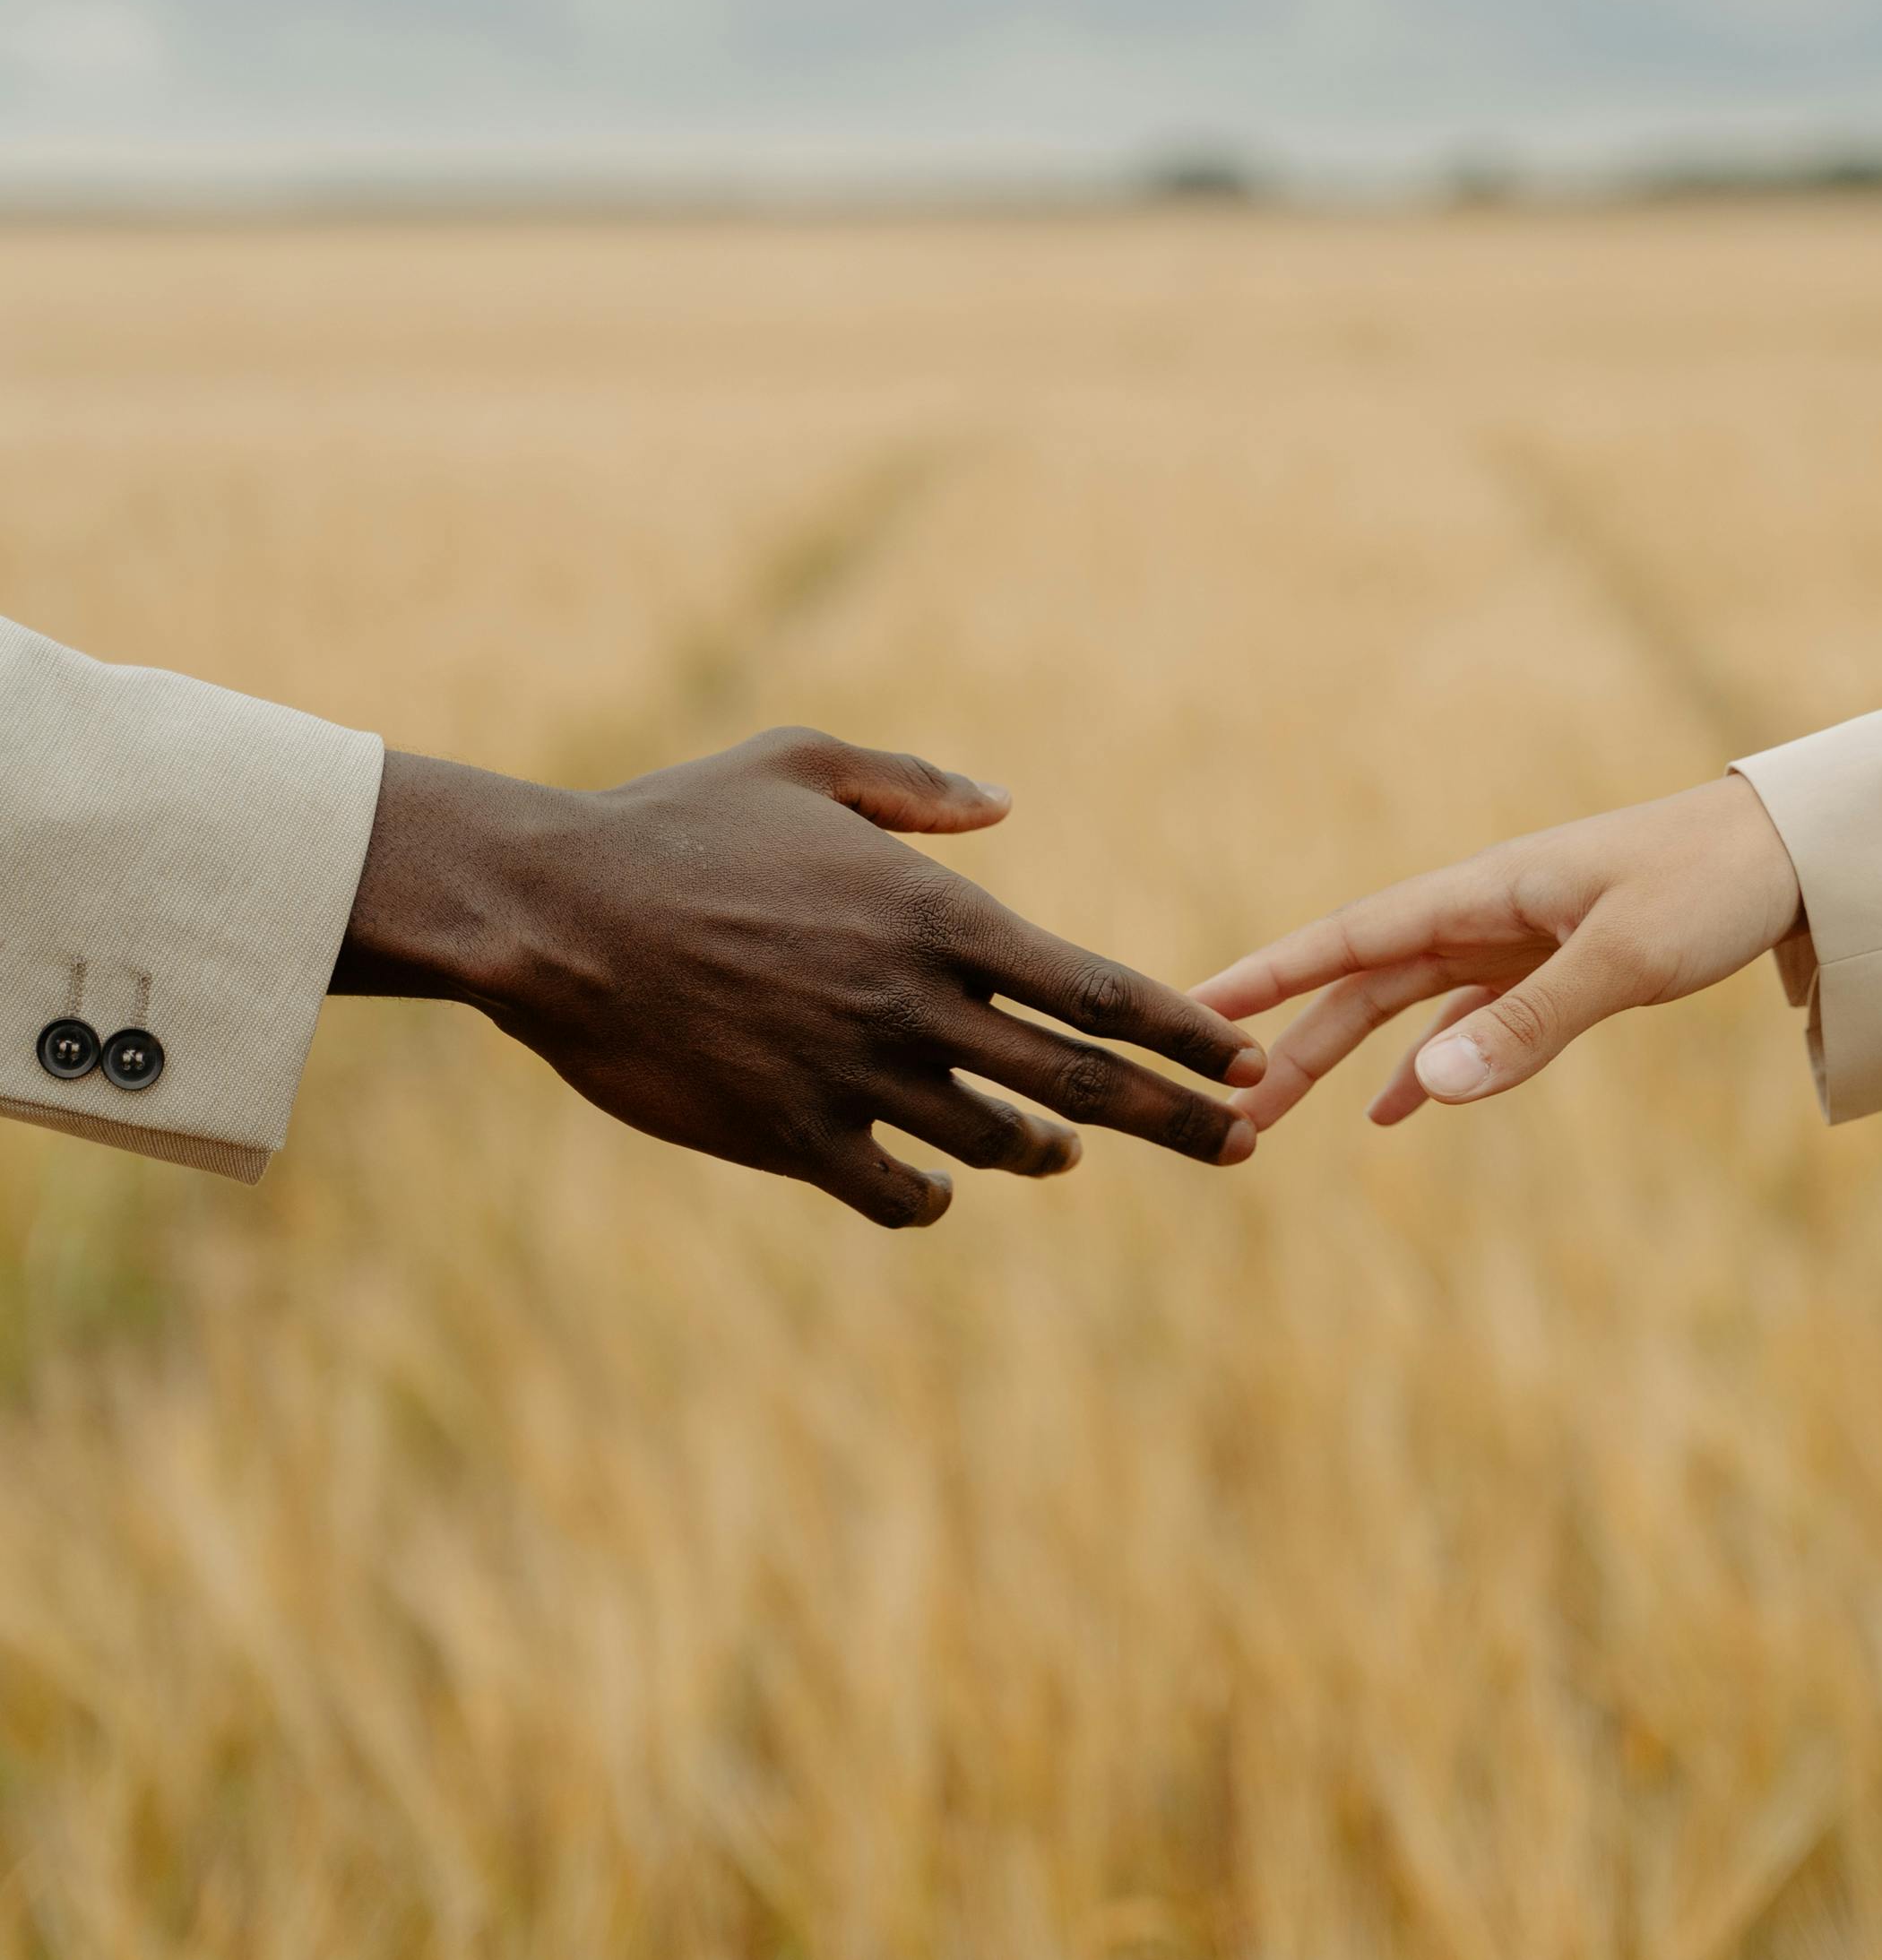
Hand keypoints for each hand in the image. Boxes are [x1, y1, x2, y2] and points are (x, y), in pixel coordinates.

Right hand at [334, 726, 1264, 1225]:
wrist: (555, 911)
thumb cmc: (674, 822)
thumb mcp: (802, 762)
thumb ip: (914, 787)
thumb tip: (1004, 807)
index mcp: (937, 915)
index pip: (1101, 991)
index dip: (1188, 1035)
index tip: (1248, 1063)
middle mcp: (915, 1004)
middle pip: (1083, 1083)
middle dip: (1179, 1118)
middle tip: (1243, 1144)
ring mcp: (856, 1078)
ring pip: (996, 1143)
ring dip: (1045, 1152)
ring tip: (1063, 1153)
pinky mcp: (789, 1136)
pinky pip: (897, 1192)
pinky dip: (933, 1197)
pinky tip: (939, 1190)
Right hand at [1198, 775, 1801, 1129]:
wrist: (1797, 853)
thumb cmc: (1713, 886)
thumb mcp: (1624, 959)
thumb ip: (1527, 1025)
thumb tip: (1429, 1090)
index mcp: (1484, 891)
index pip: (1350, 937)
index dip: (1271, 973)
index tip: (1197, 1005)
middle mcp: (1485, 911)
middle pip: (1362, 981)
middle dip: (1289, 1040)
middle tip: (1227, 1105)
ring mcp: (1517, 938)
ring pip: (1404, 1003)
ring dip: (1343, 1057)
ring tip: (1278, 1114)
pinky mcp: (1556, 963)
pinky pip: (1466, 1017)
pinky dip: (1426, 1061)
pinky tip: (1397, 1108)